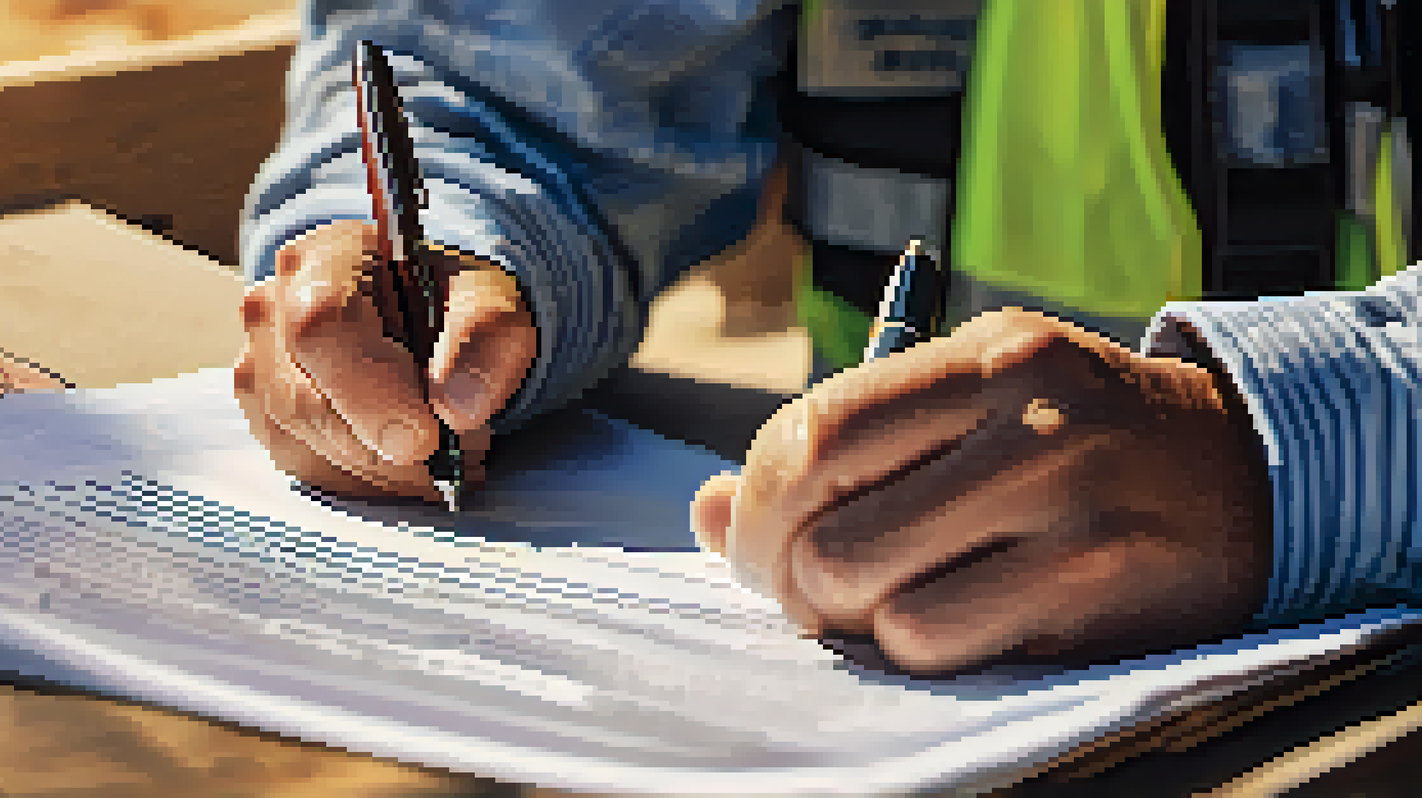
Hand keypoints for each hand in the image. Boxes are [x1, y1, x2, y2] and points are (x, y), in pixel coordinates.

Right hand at [234, 220, 536, 500]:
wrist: (427, 315)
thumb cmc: (452, 303)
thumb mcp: (491, 303)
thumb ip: (482, 341)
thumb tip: (458, 409)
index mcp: (330, 257)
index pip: (324, 325)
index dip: (369, 393)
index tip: (422, 441)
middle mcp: (273, 304)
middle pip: (303, 398)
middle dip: (383, 448)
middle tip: (451, 458)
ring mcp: (257, 359)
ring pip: (299, 440)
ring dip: (375, 469)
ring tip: (436, 460)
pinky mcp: (261, 408)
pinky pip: (299, 462)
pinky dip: (357, 478)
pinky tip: (400, 467)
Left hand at [692, 308, 1272, 675]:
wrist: (1250, 475)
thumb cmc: (1078, 440)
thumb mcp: (973, 405)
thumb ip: (844, 449)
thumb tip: (705, 511)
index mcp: (984, 356)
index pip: (810, 429)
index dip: (755, 505)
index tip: (755, 542)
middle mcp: (1026, 417)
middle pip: (821, 521)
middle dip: (786, 577)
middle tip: (807, 591)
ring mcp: (1069, 502)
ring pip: (869, 593)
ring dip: (853, 620)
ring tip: (886, 604)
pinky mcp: (1098, 587)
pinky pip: (939, 642)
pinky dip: (918, 649)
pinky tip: (953, 623)